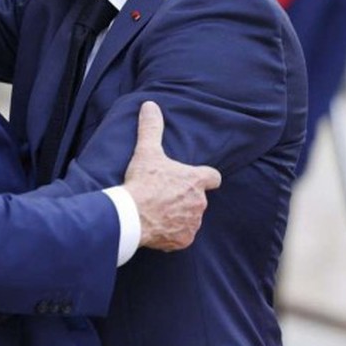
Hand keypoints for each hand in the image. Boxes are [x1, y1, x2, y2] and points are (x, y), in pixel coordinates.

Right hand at [123, 102, 220, 250]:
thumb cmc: (143, 182)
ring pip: (190, 218)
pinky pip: (182, 236)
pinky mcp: (183, 240)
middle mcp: (200, 202)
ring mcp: (193, 222)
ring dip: (179, 216)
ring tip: (159, 211)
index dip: (205, 178)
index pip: (213, 177)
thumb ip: (152, 128)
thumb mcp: (147, 151)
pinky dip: (172, 233)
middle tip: (164, 195)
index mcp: (196, 180)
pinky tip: (158, 227)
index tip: (194, 179)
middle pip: (198, 199)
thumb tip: (150, 105)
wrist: (132, 216)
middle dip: (185, 198)